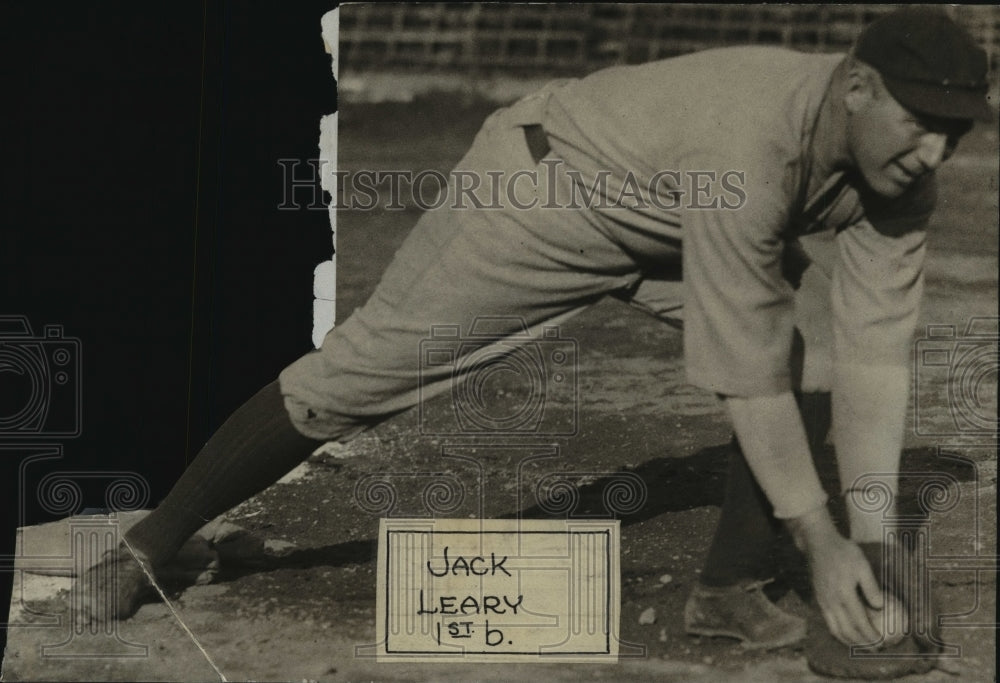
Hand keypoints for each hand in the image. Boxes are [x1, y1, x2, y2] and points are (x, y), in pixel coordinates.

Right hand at [788, 506, 882, 644]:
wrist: (818, 544)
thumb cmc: (843, 552)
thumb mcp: (862, 565)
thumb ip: (871, 588)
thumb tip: (881, 607)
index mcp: (844, 594)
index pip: (859, 622)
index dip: (870, 636)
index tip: (881, 643)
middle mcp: (831, 602)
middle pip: (846, 630)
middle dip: (861, 643)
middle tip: (874, 650)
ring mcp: (823, 602)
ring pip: (835, 629)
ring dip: (848, 641)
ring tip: (861, 646)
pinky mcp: (818, 599)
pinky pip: (828, 621)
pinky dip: (838, 632)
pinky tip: (846, 632)